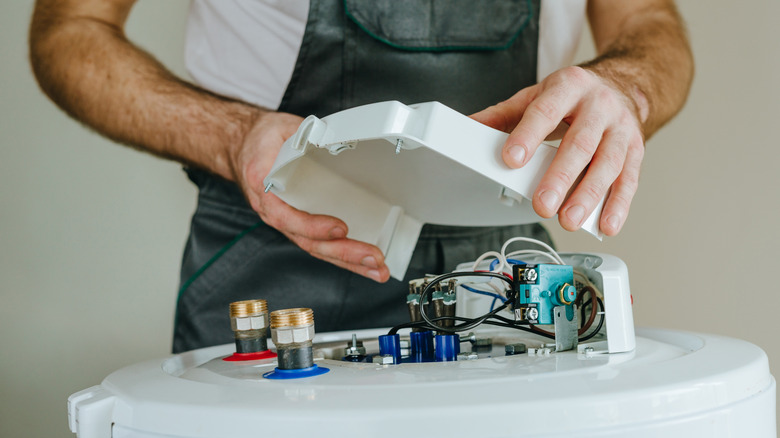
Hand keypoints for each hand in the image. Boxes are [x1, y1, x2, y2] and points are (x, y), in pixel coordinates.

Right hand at [230, 111, 390, 281]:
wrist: (242, 146)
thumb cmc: (261, 140)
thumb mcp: (280, 128)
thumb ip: (305, 135)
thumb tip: (335, 136)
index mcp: (264, 187)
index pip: (285, 215)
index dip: (312, 226)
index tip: (339, 229)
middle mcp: (275, 211)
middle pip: (308, 240)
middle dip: (344, 252)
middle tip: (373, 257)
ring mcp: (289, 221)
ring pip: (317, 248)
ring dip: (350, 261)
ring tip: (377, 268)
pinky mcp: (301, 224)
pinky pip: (321, 243)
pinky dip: (344, 255)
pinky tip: (365, 261)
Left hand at [471, 66, 645, 235]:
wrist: (623, 85)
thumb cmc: (573, 96)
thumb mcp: (537, 95)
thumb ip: (503, 115)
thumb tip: (469, 127)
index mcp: (570, 86)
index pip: (546, 111)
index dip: (528, 136)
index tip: (511, 159)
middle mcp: (600, 106)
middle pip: (580, 144)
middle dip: (560, 177)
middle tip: (542, 204)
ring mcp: (622, 129)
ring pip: (607, 164)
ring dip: (588, 196)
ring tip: (568, 219)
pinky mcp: (636, 150)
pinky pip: (629, 180)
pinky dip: (618, 205)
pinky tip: (604, 225)